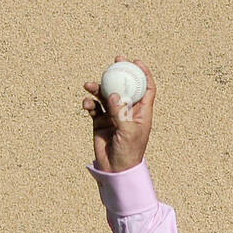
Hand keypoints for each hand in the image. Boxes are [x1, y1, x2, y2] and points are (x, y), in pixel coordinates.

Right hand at [81, 55, 154, 172]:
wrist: (115, 171)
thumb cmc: (128, 153)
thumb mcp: (127, 132)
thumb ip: (119, 112)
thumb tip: (111, 94)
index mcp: (141, 112)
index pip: (146, 88)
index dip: (143, 74)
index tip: (135, 62)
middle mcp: (128, 111)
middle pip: (125, 86)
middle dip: (119, 73)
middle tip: (114, 61)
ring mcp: (114, 116)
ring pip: (106, 95)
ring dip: (98, 88)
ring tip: (89, 85)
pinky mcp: (101, 122)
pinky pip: (95, 107)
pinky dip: (90, 103)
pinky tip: (87, 104)